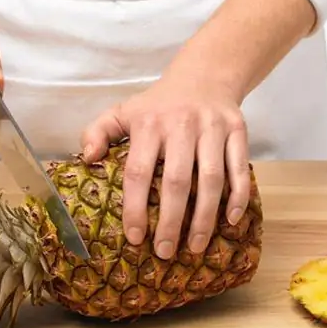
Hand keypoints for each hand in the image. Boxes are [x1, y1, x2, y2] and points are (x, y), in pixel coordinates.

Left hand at [80, 75, 250, 259]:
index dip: (136, 208)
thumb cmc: (159, 104)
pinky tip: (229, 220)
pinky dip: (237, 196)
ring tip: (195, 246)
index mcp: (149, 124)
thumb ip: (98, 131)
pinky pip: (239, 168)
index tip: (135, 238)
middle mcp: (181, 125)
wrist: (204, 76)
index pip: (139, 172)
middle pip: (177, 182)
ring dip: (204, 218)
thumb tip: (87, 158)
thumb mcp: (123, 111)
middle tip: (165, 252)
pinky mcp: (237, 130)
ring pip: (211, 179)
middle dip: (171, 222)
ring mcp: (212, 128)